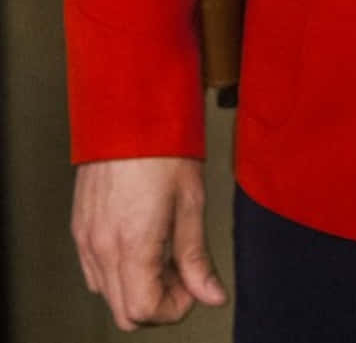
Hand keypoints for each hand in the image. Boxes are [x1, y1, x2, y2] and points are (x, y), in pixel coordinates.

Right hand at [71, 156, 226, 330]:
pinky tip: (142, 240)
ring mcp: (85, 236)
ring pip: (108, 293)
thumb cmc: (163, 144)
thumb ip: (197, 256)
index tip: (193, 284)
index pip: (145, 311)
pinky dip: (119, 270)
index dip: (175, 307)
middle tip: (183, 271)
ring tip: (165, 251)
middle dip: (158, 302)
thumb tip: (212, 295)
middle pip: (124, 312)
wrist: (130, 106)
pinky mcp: (80, 225)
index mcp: (131, 243)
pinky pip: (94, 269)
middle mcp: (101, 246)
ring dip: (138, 287)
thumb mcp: (191, 200)